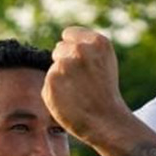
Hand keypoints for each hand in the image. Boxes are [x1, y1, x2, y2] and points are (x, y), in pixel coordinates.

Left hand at [42, 28, 131, 145]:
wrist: (107, 121)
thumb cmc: (105, 92)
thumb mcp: (104, 62)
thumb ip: (85, 48)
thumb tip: (59, 45)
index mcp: (97, 42)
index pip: (69, 34)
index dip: (73, 50)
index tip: (83, 65)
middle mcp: (81, 49)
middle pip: (59, 49)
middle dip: (66, 62)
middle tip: (83, 82)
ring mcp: (65, 65)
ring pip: (53, 67)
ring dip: (60, 78)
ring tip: (78, 92)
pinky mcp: (52, 81)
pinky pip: (48, 83)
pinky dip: (55, 92)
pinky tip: (70, 100)